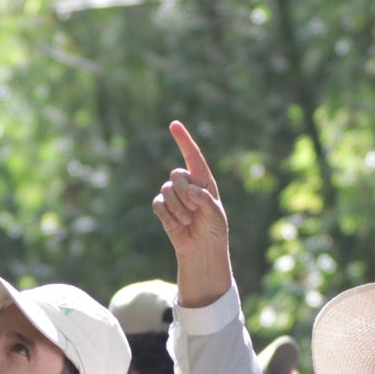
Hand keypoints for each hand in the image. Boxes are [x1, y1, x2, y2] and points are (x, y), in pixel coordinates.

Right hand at [152, 121, 233, 306]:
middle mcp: (187, 184)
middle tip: (195, 211)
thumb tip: (187, 189)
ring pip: (166, 191)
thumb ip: (203, 197)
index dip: (183, 140)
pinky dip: (168, 216)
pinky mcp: (163, 209)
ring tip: (188, 220)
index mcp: (204, 179)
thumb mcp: (216, 212)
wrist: (203, 249)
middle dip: (185, 194)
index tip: (174, 124)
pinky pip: (158, 205)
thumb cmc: (214, 229)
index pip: (192, 156)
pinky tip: (177, 225)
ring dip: (178, 209)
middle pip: (176, 175)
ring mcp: (174, 196)